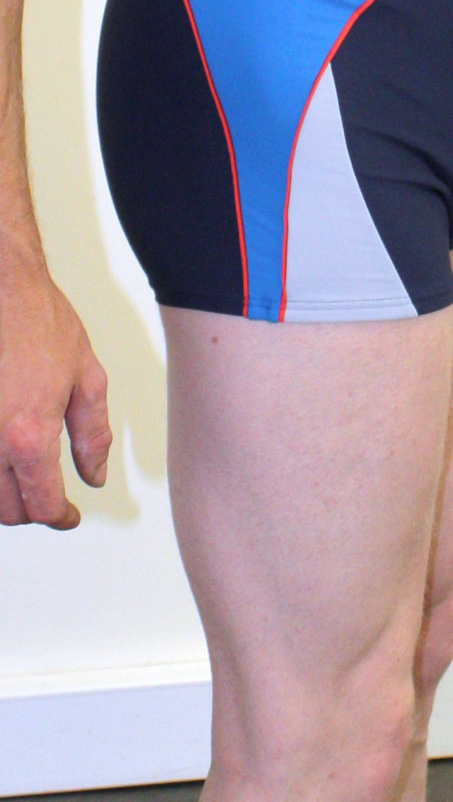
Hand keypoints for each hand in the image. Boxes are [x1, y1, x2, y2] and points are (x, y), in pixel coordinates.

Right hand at [0, 265, 110, 527]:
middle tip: (49, 496)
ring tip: (24, 478)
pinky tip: (4, 456)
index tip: (68, 515)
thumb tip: (93, 477)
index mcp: (29, 435)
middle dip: (31, 510)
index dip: (60, 517)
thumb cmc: (39, 319)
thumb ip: (93, 434)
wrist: (1, 284)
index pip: (42, 505)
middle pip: (6, 511)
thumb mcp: (86, 376)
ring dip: (3, 495)